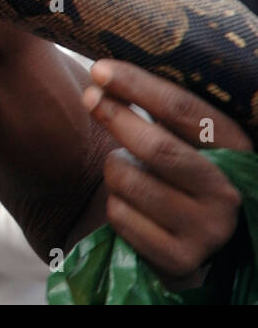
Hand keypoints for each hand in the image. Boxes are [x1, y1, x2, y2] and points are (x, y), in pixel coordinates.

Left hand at [83, 59, 250, 281]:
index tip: (101, 69)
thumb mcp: (187, 139)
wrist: (197, 242)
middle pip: (158, 148)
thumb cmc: (184, 175)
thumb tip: (106, 71)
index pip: (186, 111)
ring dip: (114, 168)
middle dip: (116, 117)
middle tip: (90, 97)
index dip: (139, 86)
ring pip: (130, 182)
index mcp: (237, 152)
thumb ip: (163, 109)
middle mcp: (228, 192)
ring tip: (125, 169)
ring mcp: (206, 230)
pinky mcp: (179, 258)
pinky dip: (114, 204)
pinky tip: (130, 205)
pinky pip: (120, 216)